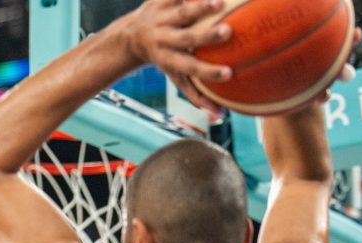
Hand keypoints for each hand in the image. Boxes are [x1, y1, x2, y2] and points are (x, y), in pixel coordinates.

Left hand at [121, 0, 233, 115]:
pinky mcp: (160, 0)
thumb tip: (220, 113)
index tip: (229, 74)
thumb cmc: (164, 58)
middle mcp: (163, 38)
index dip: (208, 73)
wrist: (131, 36)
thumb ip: (196, 93)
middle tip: (228, 32)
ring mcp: (161, 18)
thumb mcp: (174, 75)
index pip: (189, 68)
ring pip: (181, 12)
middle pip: (185, 38)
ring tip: (221, 3)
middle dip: (206, 36)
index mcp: (167, 58)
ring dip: (201, 7)